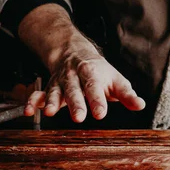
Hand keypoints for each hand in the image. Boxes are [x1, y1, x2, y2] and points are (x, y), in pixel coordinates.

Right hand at [19, 4, 144, 122]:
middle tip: (79, 118)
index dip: (98, 101)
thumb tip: (141, 105)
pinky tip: (29, 111)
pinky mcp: (49, 88)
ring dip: (51, 102)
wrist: (74, 52)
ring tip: (50, 112)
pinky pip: (38, 94)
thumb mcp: (116, 80)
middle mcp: (75, 77)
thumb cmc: (100, 72)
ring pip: (55, 92)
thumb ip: (127, 95)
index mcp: (93, 74)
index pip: (95, 88)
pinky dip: (32, 102)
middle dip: (76, 104)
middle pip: (75, 91)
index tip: (100, 113)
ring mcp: (60, 82)